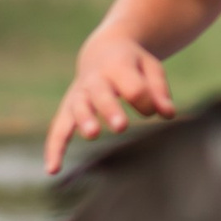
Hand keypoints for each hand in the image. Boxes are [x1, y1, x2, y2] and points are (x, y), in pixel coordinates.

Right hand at [43, 39, 177, 174]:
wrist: (102, 51)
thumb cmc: (132, 64)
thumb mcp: (151, 68)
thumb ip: (159, 90)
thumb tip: (168, 114)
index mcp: (117, 65)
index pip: (134, 87)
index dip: (148, 101)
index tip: (158, 108)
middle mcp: (94, 79)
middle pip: (102, 94)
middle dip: (111, 109)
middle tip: (121, 126)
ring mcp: (79, 94)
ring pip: (78, 107)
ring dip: (85, 121)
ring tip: (93, 134)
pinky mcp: (67, 109)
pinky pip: (58, 129)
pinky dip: (54, 148)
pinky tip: (53, 170)